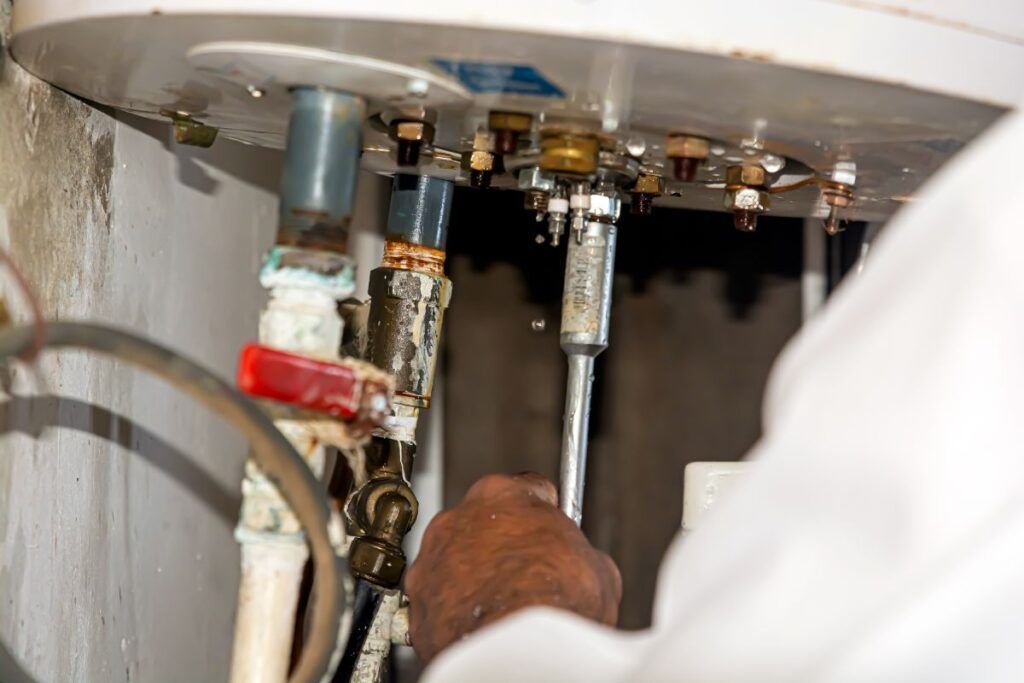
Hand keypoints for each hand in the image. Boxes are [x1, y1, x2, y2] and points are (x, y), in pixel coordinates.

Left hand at [404, 473, 621, 662]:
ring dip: (473, 577)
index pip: (526, 488)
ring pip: (454, 561)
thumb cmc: (552, 604)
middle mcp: (458, 519)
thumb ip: (580, 555)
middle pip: (483, 522)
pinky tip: (480, 626)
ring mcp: (431, 560)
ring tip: (504, 605)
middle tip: (529, 571)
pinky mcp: (417, 603)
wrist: (517, 651)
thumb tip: (585, 568)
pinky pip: (437, 602)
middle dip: (503, 543)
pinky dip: (454, 612)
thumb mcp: (596, 569)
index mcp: (503, 495)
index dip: (544, 510)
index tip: (550, 524)